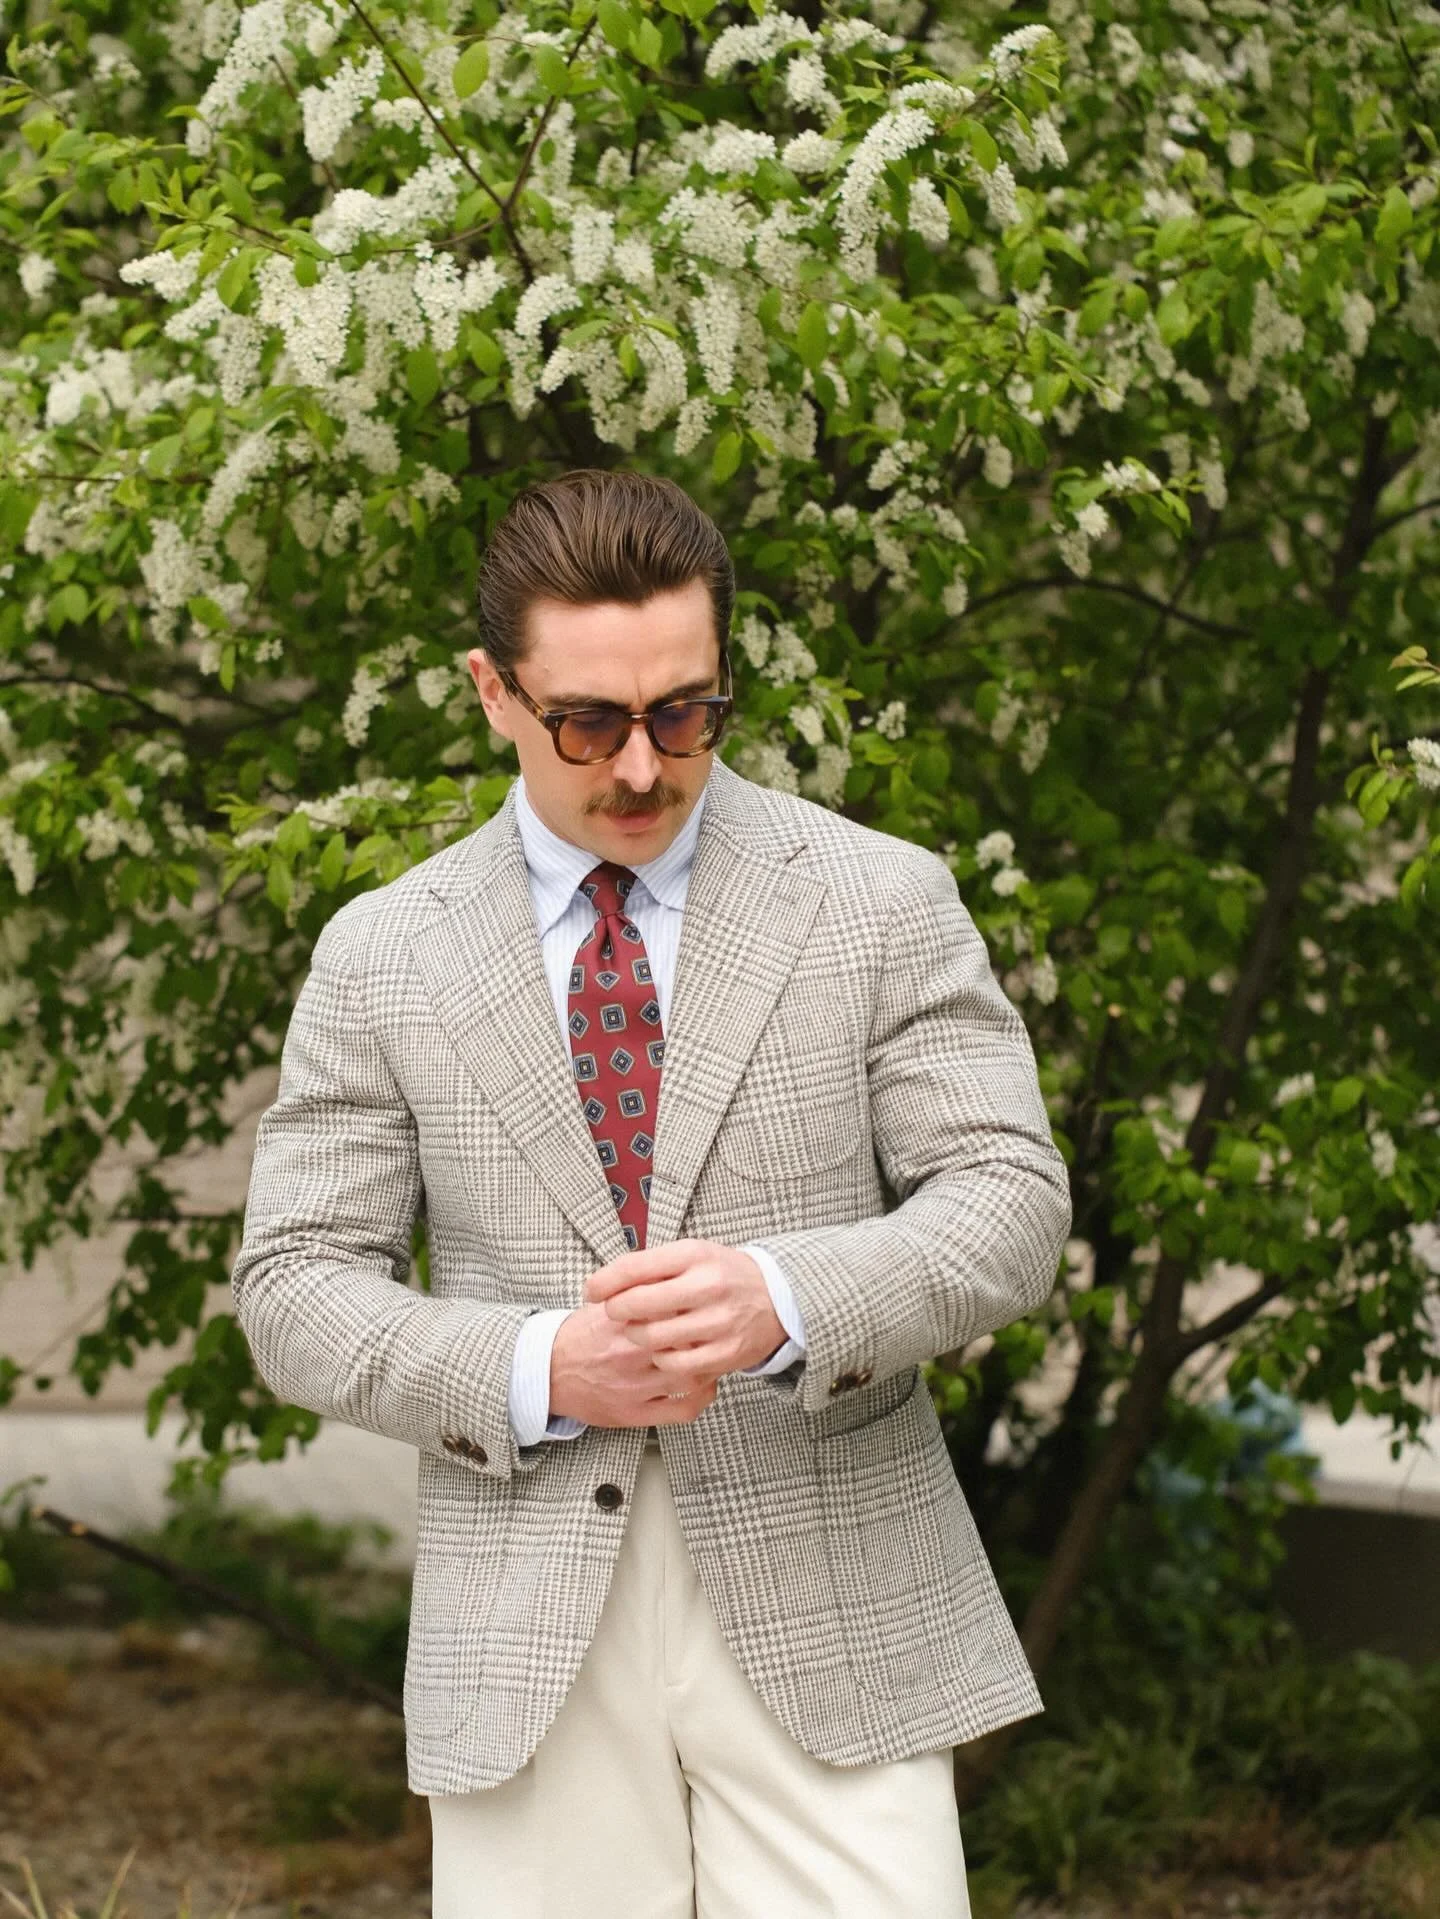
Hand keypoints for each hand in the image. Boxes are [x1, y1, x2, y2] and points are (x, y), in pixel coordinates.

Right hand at [548, 1300, 719, 1428]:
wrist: (548, 1373)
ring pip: (691, 1375)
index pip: (672, 1308)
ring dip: (707, 1364)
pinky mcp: (636, 1413)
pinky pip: (683, 1409)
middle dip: (704, 1334)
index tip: (701, 1302)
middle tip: (711, 1328)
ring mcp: (634, 1386)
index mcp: (622, 1320)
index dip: (693, 1305)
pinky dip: (702, 1397)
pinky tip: (704, 1385)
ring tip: (708, 1354)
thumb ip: (637, 1291)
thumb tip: (674, 1275)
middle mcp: (629, 1353)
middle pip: (686, 1340)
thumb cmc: (581, 1336)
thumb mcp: (605, 1304)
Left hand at [583, 1239, 787, 1380]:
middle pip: (638, 1304)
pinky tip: (663, 1351)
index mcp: (694, 1255)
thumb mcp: (691, 1256)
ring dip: (636, 1336)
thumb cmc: (722, 1275)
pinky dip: (662, 1360)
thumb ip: (652, 1267)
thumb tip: (605, 1284)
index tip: (591, 1291)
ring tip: (639, 1332)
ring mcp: (718, 1321)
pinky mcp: (726, 1352)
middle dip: (616, 1310)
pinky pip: (676, 1365)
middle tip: (614, 1313)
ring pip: (653, 1337)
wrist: (778, 1297)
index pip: (634, 1267)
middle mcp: (707, 1286)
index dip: (604, 1282)